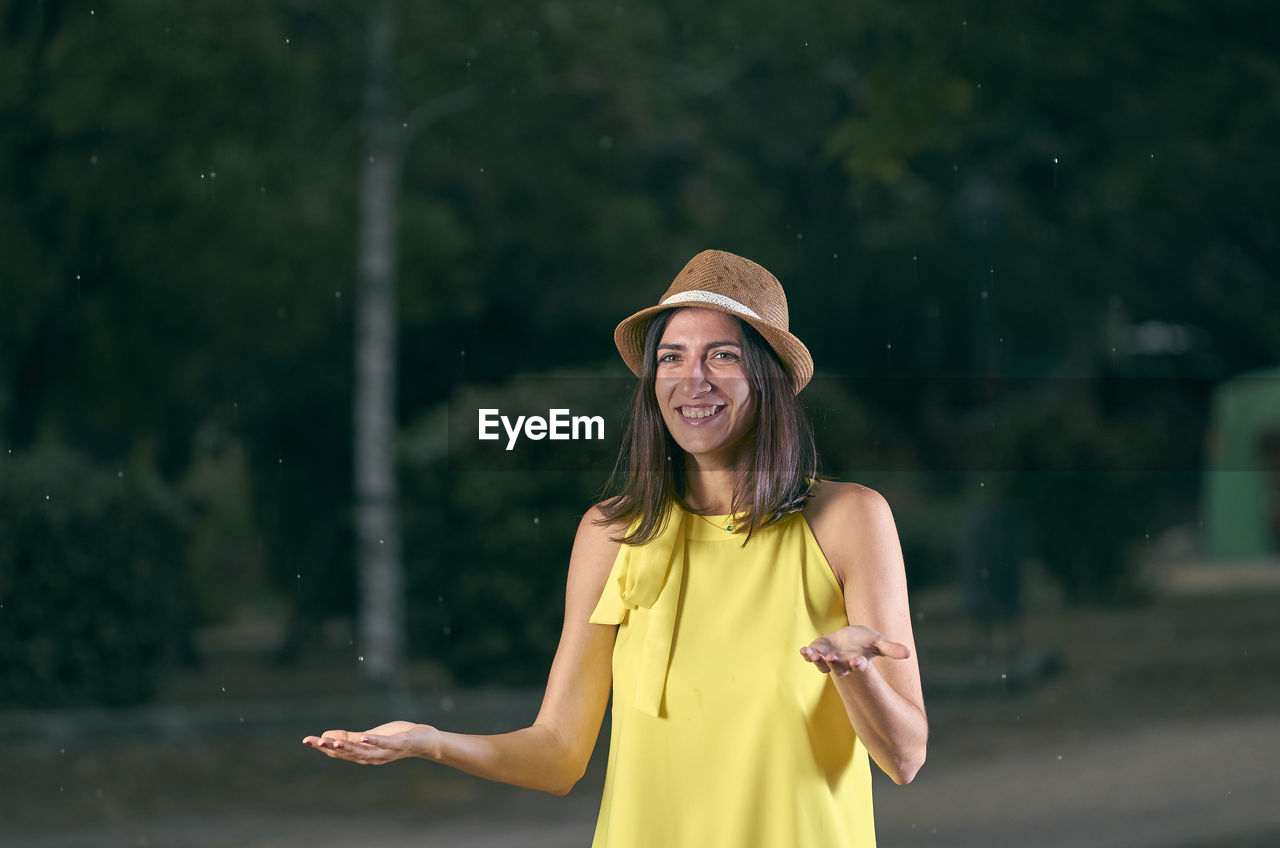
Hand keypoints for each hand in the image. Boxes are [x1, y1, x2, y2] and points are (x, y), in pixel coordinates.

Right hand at [302, 720, 437, 764]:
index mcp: (363, 754)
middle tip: (310, 741)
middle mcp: (371, 756)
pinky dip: (373, 741)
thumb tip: (327, 734)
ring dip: (346, 746)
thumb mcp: (370, 736)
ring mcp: (384, 751)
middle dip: (327, 747)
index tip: (306, 740)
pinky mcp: (397, 743)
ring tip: (332, 741)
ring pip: (362, 751)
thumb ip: (351, 737)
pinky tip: (364, 736)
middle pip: (346, 753)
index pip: (338, 752)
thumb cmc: (397, 738)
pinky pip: (384, 743)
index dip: (322, 746)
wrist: (424, 742)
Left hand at [800, 625, 910, 675]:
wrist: (849, 638)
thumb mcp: (878, 642)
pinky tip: (803, 650)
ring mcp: (829, 659)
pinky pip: (810, 656)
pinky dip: (806, 654)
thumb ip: (891, 649)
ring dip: (818, 661)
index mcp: (857, 663)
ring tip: (814, 656)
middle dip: (834, 664)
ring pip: (822, 665)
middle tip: (832, 659)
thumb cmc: (865, 642)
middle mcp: (842, 664)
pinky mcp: (818, 652)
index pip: (858, 666)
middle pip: (838, 668)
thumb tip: (909, 653)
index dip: (857, 664)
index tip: (858, 661)